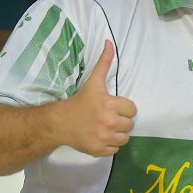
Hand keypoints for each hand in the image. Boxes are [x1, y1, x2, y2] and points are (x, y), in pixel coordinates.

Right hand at [58, 41, 136, 156]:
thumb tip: (109, 42)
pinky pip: (116, 149)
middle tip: (109, 117)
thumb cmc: (79, 101)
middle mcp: (108, 122)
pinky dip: (110, 145)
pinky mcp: (99, 150)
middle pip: (130, 124)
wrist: (59, 122)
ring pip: (125, 138)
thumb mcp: (93, 81)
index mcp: (110, 105)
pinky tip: (102, 136)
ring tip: (107, 127)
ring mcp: (103, 138)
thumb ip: (104, 62)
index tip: (113, 106)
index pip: (132, 109)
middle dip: (122, 120)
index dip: (124, 107)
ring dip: (118, 133)